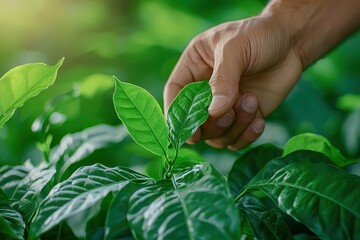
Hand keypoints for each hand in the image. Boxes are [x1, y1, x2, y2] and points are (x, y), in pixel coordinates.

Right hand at [164, 16, 302, 149]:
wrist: (292, 41)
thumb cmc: (259, 35)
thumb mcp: (236, 48)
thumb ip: (222, 80)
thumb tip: (213, 112)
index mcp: (195, 66)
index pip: (175, 93)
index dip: (176, 114)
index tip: (187, 131)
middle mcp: (206, 88)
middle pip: (195, 121)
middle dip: (211, 124)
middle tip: (229, 113)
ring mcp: (226, 104)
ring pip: (216, 134)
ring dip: (234, 127)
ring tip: (251, 102)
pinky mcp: (245, 115)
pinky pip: (237, 139)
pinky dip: (247, 136)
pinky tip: (259, 120)